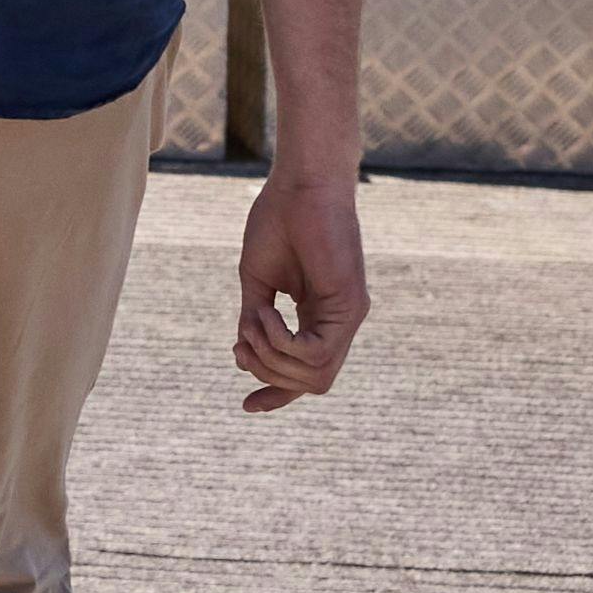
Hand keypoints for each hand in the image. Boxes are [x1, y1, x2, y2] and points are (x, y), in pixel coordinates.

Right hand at [235, 145, 370, 406]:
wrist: (300, 185)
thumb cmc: (278, 222)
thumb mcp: (257, 281)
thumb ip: (254, 320)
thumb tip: (244, 355)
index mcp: (320, 317)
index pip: (307, 372)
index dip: (278, 394)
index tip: (246, 407)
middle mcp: (340, 322)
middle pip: (313, 382)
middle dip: (268, 374)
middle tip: (241, 341)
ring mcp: (349, 316)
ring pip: (316, 375)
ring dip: (271, 357)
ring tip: (252, 321)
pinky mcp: (351, 306)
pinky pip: (315, 352)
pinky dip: (280, 340)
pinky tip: (264, 312)